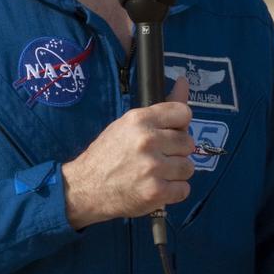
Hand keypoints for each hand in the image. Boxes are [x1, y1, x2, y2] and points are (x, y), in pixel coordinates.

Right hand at [62, 75, 193, 229]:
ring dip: (175, 173)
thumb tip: (184, 81)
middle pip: (188, 143)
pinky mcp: (156, 192)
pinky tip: (156, 188)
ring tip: (155, 174)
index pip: (183, 113)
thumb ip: (160, 109)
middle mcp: (148, 140)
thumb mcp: (128, 125)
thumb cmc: (107, 154)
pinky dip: (173, 192)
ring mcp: (153, 167)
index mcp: (140, 119)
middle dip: (176, 152)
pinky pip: (184, 189)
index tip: (169, 134)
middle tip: (157, 157)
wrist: (85, 187)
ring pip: (188, 167)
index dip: (179, 125)